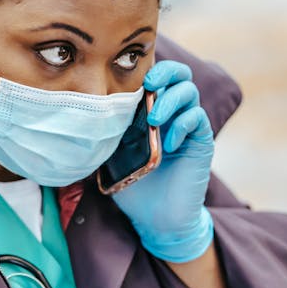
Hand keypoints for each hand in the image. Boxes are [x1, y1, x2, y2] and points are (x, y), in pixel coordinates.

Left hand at [113, 60, 214, 262]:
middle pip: (179, 73)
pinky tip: (169, 143)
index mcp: (150, 112)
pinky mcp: (202, 141)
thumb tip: (84, 112)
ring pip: (189, 91)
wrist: (157, 220)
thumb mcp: (113, 157)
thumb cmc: (134, 189)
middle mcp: (172, 114)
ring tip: (154, 120)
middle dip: (165, 72)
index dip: (147, 68)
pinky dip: (182, 124)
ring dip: (170, 100)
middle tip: (148, 85)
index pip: (155, 76)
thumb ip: (107, 133)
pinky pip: (197, 118)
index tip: (127, 77)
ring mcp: (188, 126)